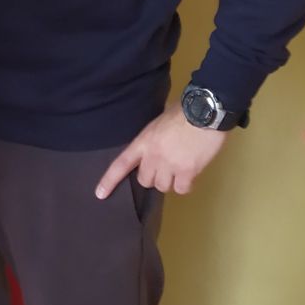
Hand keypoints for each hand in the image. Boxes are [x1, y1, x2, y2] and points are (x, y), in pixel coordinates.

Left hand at [96, 102, 228, 199]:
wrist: (204, 111)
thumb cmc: (184, 111)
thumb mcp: (159, 122)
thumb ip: (153, 139)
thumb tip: (156, 147)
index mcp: (143, 142)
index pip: (121, 164)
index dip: (109, 180)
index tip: (100, 194)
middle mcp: (153, 156)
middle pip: (145, 181)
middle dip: (154, 176)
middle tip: (165, 167)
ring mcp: (170, 165)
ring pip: (163, 187)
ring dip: (170, 181)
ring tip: (181, 168)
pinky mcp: (187, 172)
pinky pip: (181, 189)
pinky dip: (186, 184)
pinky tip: (191, 174)